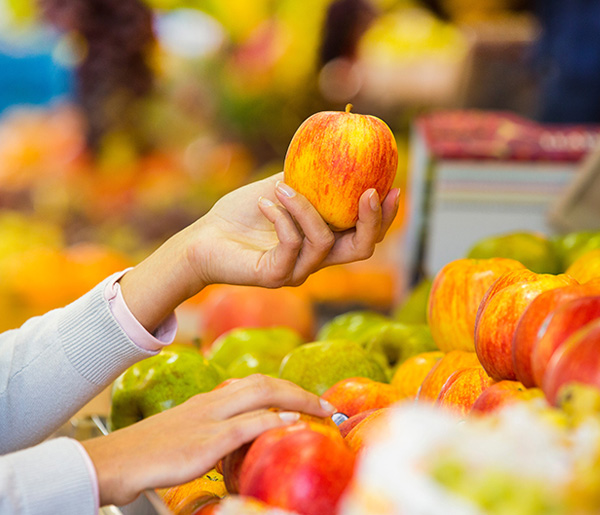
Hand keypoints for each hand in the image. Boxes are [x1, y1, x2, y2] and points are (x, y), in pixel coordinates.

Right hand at [82, 374, 335, 506]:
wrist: (116, 460)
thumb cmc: (149, 451)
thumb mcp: (186, 432)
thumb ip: (214, 428)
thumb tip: (244, 434)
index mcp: (209, 400)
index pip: (254, 384)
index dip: (285, 389)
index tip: (308, 400)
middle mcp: (212, 402)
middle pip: (263, 382)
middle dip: (299, 390)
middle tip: (325, 404)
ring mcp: (209, 419)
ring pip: (260, 394)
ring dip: (297, 399)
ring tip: (321, 410)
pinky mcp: (204, 442)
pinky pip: (245, 426)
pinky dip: (272, 422)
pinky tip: (293, 425)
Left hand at [189, 172, 399, 287]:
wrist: (204, 238)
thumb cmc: (241, 214)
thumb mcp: (281, 188)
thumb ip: (308, 177)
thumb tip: (335, 147)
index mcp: (322, 240)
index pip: (364, 234)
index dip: (383, 215)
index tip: (393, 186)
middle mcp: (315, 260)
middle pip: (362, 248)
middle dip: (371, 220)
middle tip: (369, 192)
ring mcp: (297, 271)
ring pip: (324, 240)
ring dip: (305, 207)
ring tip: (281, 188)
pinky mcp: (275, 276)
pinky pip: (292, 244)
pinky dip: (281, 216)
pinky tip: (265, 202)